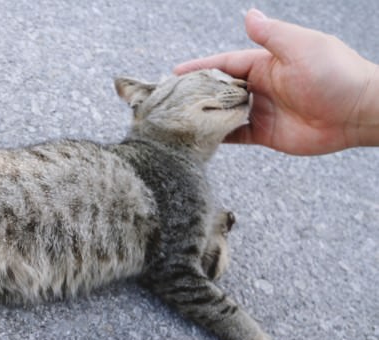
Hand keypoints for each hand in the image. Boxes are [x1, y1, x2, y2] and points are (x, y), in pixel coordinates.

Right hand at [175, 9, 378, 154]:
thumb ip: (270, 35)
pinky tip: (200, 138)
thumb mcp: (300, 47)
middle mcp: (260, 86)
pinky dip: (218, 136)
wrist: (358, 112)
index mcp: (266, 63)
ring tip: (177, 121)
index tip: (175, 74)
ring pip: (223, 113)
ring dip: (204, 116)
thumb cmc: (335, 73)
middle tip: (170, 101)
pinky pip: (235, 135)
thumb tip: (247, 14)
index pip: (225, 64)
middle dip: (196, 93)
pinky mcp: (265, 134)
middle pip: (220, 90)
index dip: (200, 68)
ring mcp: (261, 111)